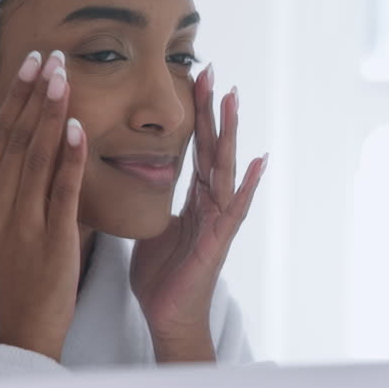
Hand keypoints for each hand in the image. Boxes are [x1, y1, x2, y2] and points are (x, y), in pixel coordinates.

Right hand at [0, 50, 87, 361]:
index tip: (32, 63)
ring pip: (37, 158)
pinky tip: (78, 129)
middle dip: (36, 95)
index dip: (15, 98)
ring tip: (66, 79)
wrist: (20, 325)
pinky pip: (62, 191)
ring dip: (52, 115)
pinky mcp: (53, 239)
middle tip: (54, 57)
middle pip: (17, 140)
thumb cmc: (3, 269)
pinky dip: (70, 158)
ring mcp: (23, 223)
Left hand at [129, 64, 266, 361]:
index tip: (193, 78)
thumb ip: (151, 199)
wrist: (169, 316)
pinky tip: (258, 161)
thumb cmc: (161, 276)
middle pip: (212, 147)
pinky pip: (235, 207)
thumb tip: (131, 171)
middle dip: (212, 110)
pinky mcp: (219, 240)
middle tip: (211, 71)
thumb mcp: (151, 226)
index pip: (195, 146)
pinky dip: (247, 184)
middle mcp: (210, 202)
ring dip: (229, 132)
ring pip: (225, 167)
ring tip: (233, 100)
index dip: (195, 114)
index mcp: (193, 197)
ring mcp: (218, 219)